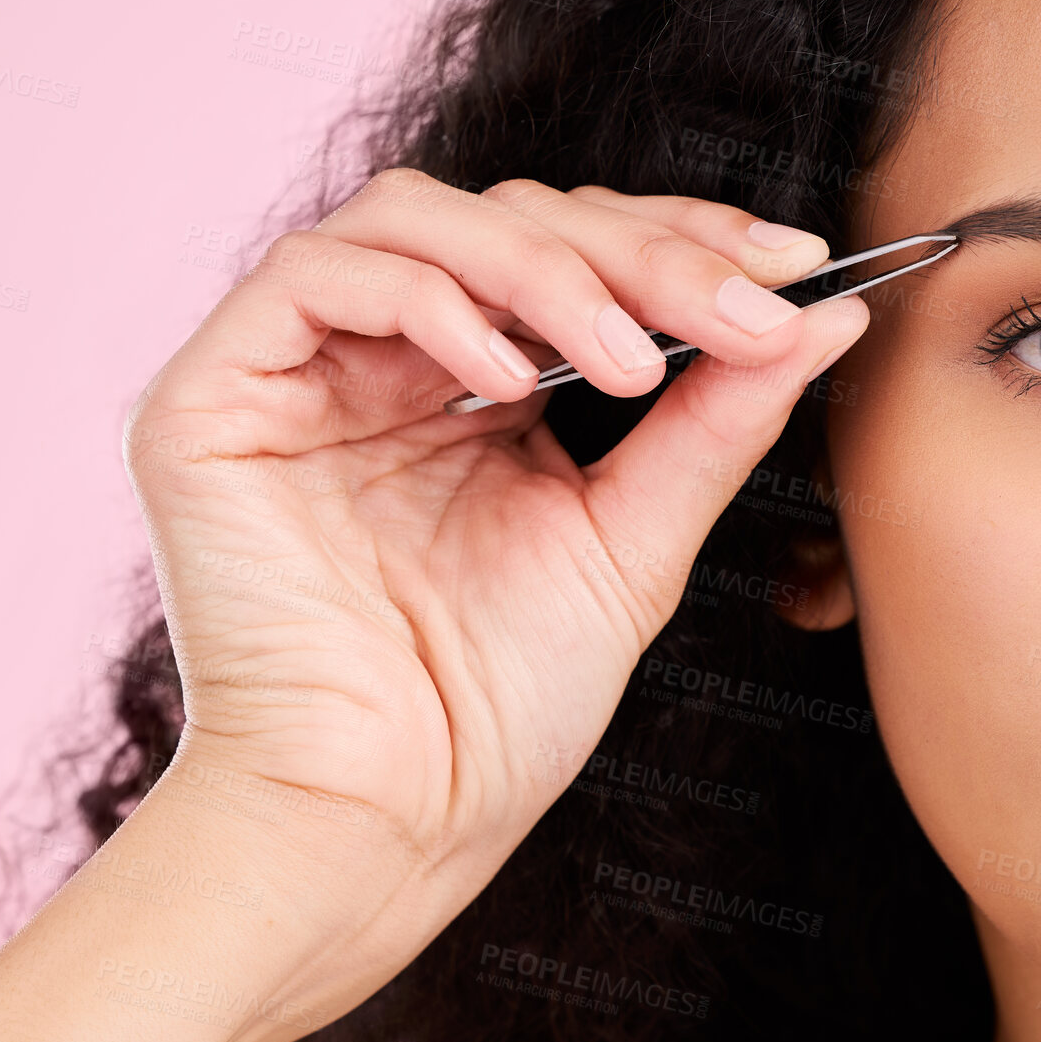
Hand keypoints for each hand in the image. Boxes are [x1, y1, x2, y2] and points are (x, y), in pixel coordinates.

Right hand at [123, 170, 867, 911]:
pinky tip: (503, 384)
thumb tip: (824, 316)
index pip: (573, 257)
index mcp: (470, 396)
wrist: (389, 821)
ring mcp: (297, 373)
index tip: (789, 263)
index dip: (677, 238)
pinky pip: (314, 278)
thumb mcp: (632, 540)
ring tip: (625, 363)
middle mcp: (385, 366)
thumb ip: (715, 420)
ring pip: (415, 220)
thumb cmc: (498, 707)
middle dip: (635, 251)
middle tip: (737, 306)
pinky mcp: (215, 394)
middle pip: (508, 221)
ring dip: (541, 272)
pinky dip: (426, 306)